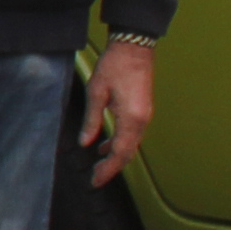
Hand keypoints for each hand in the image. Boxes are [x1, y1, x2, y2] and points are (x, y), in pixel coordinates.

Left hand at [84, 37, 156, 183]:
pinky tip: (105, 144)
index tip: (95, 181)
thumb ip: (91, 120)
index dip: (107, 169)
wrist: (134, 48)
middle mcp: (142, 121)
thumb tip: (85, 143)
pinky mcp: (143, 110)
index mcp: (130, 118)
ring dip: (116, 156)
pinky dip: (120, 143)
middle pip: (128, 153)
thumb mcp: (96, 92)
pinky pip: (132, 134)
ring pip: (131, 145)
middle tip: (95, 179)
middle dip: (111, 168)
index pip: (119, 152)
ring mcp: (145, 116)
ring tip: (97, 165)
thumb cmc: (114, 66)